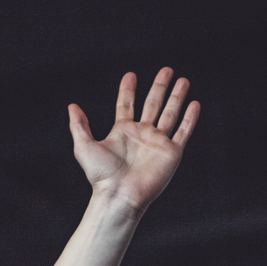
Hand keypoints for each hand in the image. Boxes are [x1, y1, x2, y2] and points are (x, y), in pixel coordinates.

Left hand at [68, 67, 198, 211]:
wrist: (119, 195)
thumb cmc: (101, 176)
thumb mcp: (84, 146)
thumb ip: (79, 126)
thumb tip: (72, 106)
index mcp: (123, 131)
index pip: (127, 104)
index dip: (128, 90)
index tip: (130, 75)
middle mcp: (142, 134)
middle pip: (153, 104)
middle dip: (160, 86)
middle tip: (167, 70)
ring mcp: (158, 143)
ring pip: (171, 113)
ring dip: (177, 96)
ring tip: (183, 80)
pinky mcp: (171, 152)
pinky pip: (183, 131)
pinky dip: (190, 118)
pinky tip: (195, 104)